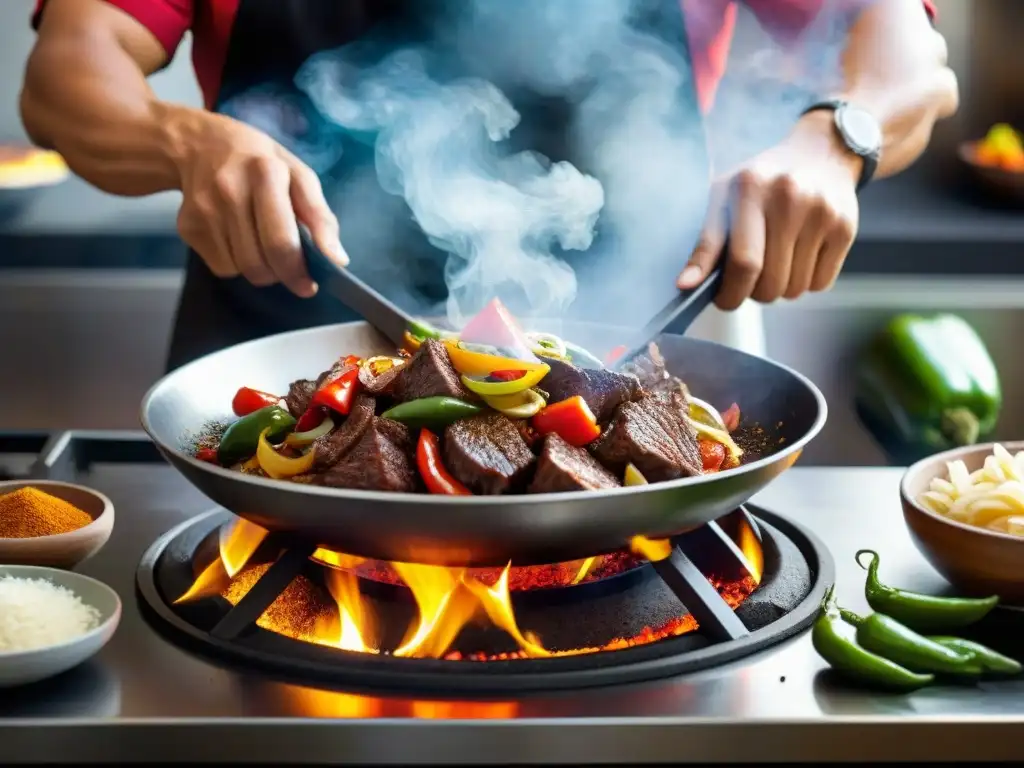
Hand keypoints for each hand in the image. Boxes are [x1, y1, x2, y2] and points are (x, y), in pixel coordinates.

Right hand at [170, 109, 346, 296]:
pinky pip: (221, 267)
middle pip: (259, 263)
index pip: (281, 241)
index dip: (297, 271)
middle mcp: (229, 191)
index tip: (309, 284)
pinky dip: (236, 263)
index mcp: (264, 173)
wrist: (196, 145)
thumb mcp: (299, 175)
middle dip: (281, 274)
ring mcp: (204, 211)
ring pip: (241, 270)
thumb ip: (320, 218)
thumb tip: (338, 260)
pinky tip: (238, 238)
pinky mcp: (187, 227)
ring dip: (260, 268)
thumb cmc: (259, 161)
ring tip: (262, 242)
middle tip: (290, 268)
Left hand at [678, 111, 861, 310]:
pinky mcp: (845, 227)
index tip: (723, 300)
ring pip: (794, 289)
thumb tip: (685, 286)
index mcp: (750, 188)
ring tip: (776, 261)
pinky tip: (801, 256)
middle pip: (769, 282)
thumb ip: (706, 243)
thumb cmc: (761, 182)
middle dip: (753, 293)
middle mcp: (788, 197)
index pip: (742, 261)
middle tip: (750, 279)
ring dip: (780, 288)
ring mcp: (821, 213)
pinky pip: (820, 283)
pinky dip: (806, 282)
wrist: (821, 153)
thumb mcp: (725, 198)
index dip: (729, 293)